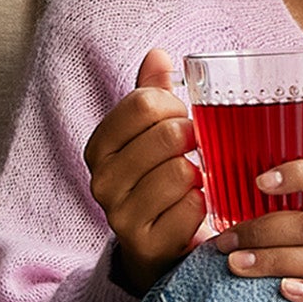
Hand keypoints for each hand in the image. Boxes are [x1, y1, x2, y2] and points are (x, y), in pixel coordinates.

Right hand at [82, 48, 208, 293]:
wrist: (157, 247)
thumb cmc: (157, 180)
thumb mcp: (149, 136)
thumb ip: (152, 94)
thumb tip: (159, 53)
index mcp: (99, 147)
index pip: (143, 103)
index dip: (175, 106)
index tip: (181, 119)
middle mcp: (101, 181)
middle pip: (166, 135)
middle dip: (192, 138)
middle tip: (195, 150)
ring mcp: (121, 215)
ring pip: (181, 172)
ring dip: (199, 175)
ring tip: (194, 180)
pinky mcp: (147, 244)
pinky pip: (192, 207)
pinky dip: (203, 204)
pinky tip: (194, 208)